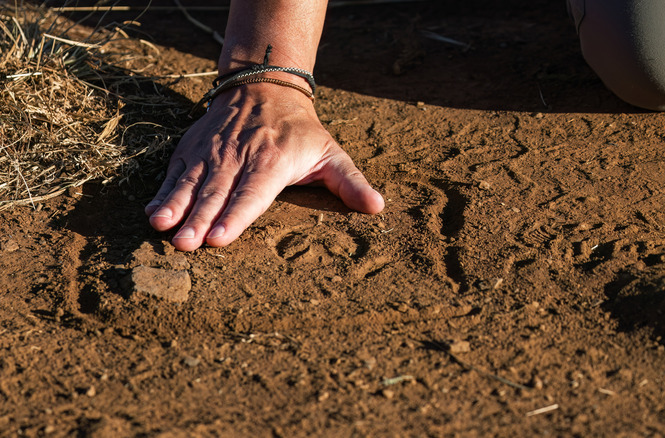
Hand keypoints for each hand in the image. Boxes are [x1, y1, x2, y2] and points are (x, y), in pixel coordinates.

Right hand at [144, 83, 384, 250]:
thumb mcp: (331, 152)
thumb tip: (378, 207)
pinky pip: (176, 171)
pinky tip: (152, 212)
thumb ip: (351, 183)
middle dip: (199, 219)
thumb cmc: (301, 130)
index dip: (235, 216)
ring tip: (161, 227)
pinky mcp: (193, 149)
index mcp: (273, 161)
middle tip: (183, 244)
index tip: (219, 237)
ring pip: (192, 181)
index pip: (253, 193)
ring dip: (176, 205)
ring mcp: (212, 152)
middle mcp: (239, 157)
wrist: (263, 86)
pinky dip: (163, 191)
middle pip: (217, 192)